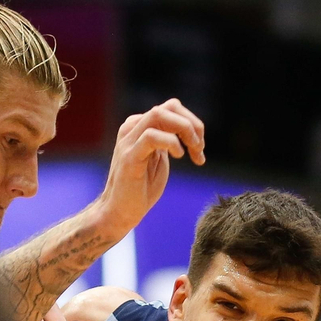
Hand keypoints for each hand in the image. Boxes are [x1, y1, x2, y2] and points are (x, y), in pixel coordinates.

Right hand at [93, 99, 204, 242]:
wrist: (120, 212)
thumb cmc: (140, 189)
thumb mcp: (159, 159)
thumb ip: (168, 141)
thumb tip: (189, 130)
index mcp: (141, 126)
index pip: (172, 108)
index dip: (193, 123)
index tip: (200, 148)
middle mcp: (132, 128)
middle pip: (169, 107)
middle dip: (192, 125)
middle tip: (200, 148)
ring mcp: (129, 140)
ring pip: (159, 115)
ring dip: (184, 130)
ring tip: (193, 151)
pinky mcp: (129, 156)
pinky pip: (151, 136)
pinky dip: (171, 143)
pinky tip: (179, 156)